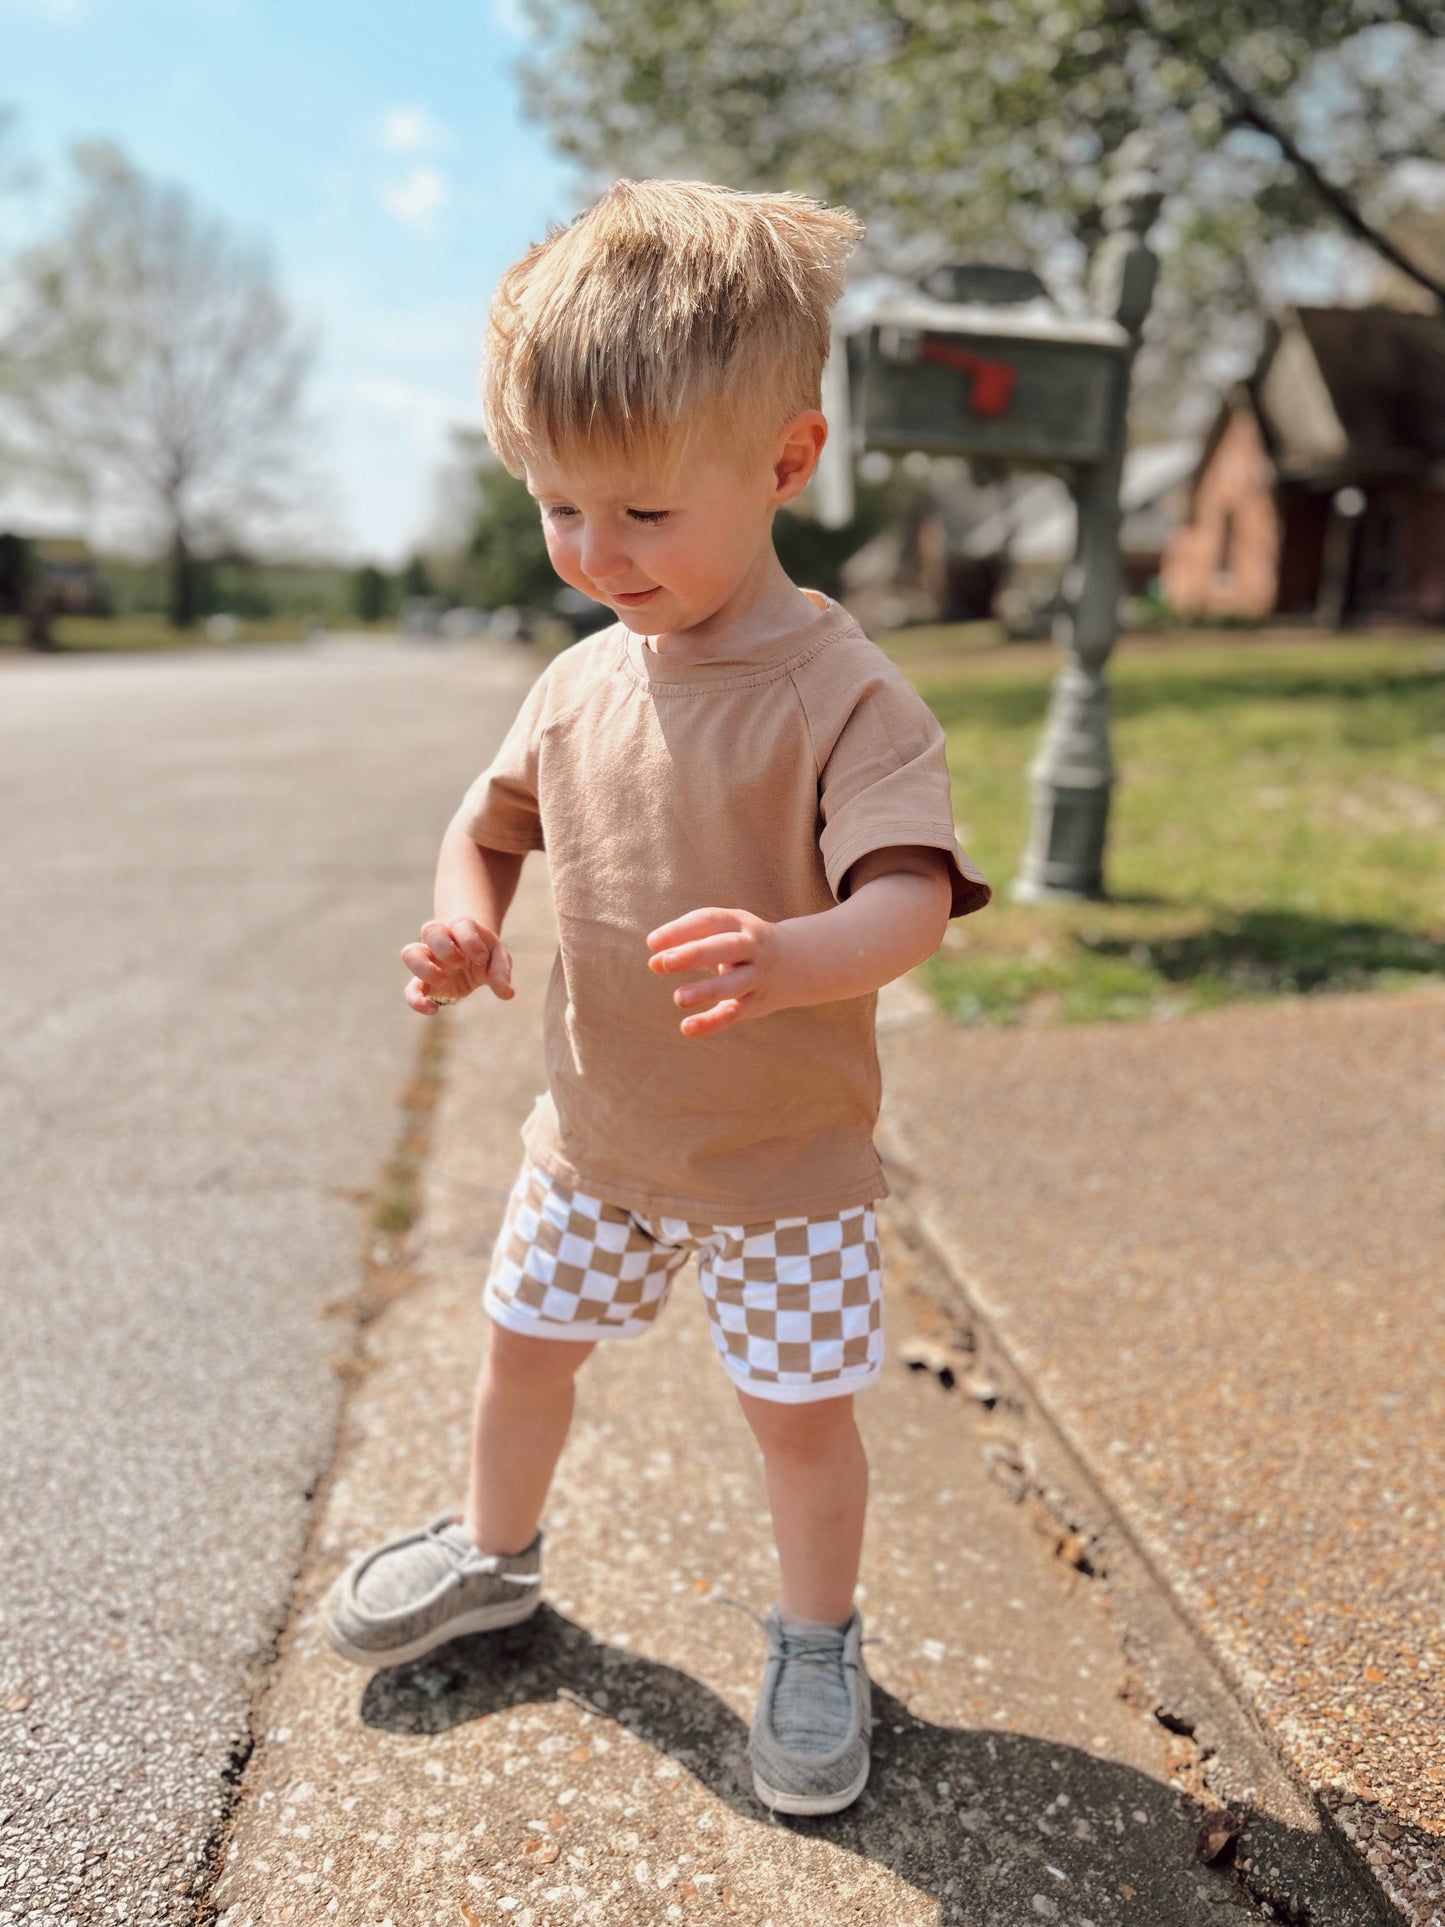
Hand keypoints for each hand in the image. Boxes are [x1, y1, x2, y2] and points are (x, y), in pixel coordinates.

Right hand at [401, 918, 514, 1015]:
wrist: (471, 955)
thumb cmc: (485, 952)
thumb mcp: (499, 958)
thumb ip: (502, 972)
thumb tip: (507, 993)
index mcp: (461, 928)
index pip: (460, 924)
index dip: (470, 940)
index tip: (482, 957)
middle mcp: (440, 939)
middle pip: (430, 929)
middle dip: (446, 948)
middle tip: (461, 963)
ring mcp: (429, 959)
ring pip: (410, 953)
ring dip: (425, 968)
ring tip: (445, 980)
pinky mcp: (424, 981)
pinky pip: (410, 989)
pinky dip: (416, 1000)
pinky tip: (433, 1010)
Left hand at [646, 906, 792, 1037]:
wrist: (797, 961)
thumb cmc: (741, 944)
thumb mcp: (718, 936)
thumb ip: (687, 945)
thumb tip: (654, 962)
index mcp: (738, 923)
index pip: (709, 921)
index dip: (680, 930)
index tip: (652, 943)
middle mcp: (751, 947)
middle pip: (726, 948)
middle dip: (696, 954)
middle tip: (666, 962)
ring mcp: (756, 975)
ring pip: (733, 984)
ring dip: (707, 990)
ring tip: (679, 998)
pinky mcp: (755, 1002)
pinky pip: (734, 1013)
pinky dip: (712, 1022)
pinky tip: (687, 1028)